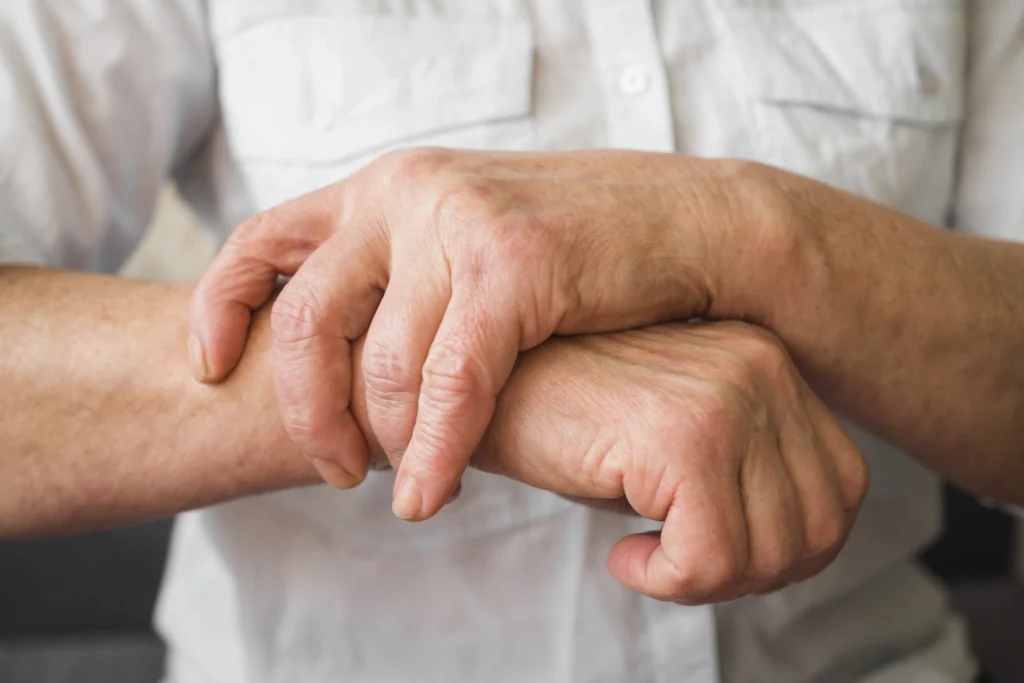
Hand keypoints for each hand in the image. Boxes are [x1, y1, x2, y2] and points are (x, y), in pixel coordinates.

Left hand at [189, 148, 769, 518]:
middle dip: (307, 410)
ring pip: (380, 366)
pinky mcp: (514, 267)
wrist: (687, 223)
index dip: (221, 307)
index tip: (211, 367)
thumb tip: (339, 346)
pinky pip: (451, 386)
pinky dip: (435, 453)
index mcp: (388, 185)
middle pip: (305, 319)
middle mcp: (409, 192)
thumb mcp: (464, 238)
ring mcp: (460, 225)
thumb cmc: (576, 247)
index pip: (263, 239)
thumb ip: (400, 273)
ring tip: (408, 487)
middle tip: (335, 468)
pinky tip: (433, 492)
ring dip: (384, 446)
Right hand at [455, 321, 868, 602]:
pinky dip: (668, 580)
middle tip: (675, 566)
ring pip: (771, 552)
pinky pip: (711, 558)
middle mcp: (760, 368)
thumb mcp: (675, 444)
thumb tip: (794, 552)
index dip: (787, 552)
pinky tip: (623, 554)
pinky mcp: (680, 434)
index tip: (710, 554)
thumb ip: (745, 475)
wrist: (475, 388)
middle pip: (819, 528)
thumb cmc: (565, 424)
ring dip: (705, 582)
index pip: (840, 490)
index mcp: (766, 364)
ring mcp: (726, 396)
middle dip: (749, 576)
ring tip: (646, 556)